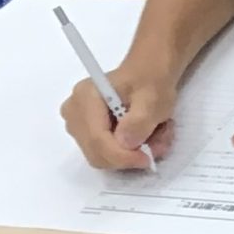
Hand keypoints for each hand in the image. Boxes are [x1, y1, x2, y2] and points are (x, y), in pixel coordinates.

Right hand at [61, 65, 178, 172]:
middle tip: (158, 144)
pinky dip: (129, 150)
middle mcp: (74, 113)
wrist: (149, 73)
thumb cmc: (150, 80)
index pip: (96, 139)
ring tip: (157, 133)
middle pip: (96, 152)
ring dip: (133, 152)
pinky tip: (146, 134)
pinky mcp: (88, 134)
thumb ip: (139, 121)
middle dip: (129, 155)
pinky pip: (107, 153)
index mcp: (85, 98)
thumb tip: (125, 143)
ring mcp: (78, 125)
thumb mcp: (153, 97)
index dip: (121, 156)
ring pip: (103, 156)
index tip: (147, 160)